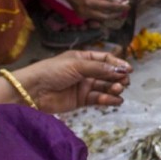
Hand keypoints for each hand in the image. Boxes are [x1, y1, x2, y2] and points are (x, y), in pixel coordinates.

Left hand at [13, 50, 131, 112]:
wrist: (32, 91)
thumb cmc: (52, 71)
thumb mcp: (77, 65)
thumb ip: (100, 68)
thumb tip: (121, 70)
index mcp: (83, 59)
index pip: (106, 59)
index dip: (117, 63)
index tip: (128, 69)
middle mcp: (86, 72)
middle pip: (108, 74)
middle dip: (118, 77)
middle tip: (124, 81)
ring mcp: (84, 87)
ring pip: (106, 87)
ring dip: (115, 88)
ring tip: (118, 90)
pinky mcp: (82, 101)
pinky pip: (99, 99)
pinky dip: (109, 100)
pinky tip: (115, 100)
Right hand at [63, 0, 127, 23]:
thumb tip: (118, 2)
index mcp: (90, 2)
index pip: (109, 7)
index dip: (120, 8)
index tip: (129, 7)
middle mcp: (86, 12)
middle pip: (106, 17)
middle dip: (116, 14)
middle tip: (124, 9)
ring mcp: (83, 16)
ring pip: (101, 19)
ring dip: (110, 15)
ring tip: (118, 10)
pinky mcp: (81, 17)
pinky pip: (95, 18)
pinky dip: (102, 15)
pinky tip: (108, 11)